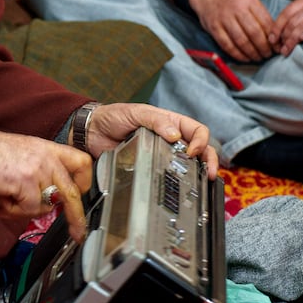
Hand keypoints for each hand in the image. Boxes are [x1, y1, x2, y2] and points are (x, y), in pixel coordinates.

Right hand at [0, 120, 92, 242]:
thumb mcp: (23, 153)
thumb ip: (40, 171)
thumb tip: (49, 198)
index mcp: (48, 148)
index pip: (82, 162)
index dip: (84, 182)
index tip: (80, 196)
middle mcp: (47, 158)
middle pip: (73, 192)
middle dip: (76, 218)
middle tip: (77, 234)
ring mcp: (38, 170)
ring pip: (46, 206)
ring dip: (26, 210)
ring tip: (7, 200)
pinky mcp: (25, 183)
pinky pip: (29, 210)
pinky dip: (13, 211)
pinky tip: (1, 201)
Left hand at [84, 102, 218, 176]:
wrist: (91, 132)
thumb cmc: (113, 117)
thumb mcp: (136, 113)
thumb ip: (155, 121)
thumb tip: (175, 135)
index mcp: (171, 123)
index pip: (197, 130)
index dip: (200, 141)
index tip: (192, 152)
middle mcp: (171, 139)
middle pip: (200, 149)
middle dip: (210, 160)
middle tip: (211, 173)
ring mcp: (162, 155)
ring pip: (189, 165)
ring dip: (199, 173)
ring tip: (204, 182)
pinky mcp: (151, 168)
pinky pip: (169, 175)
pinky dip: (179, 182)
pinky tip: (182, 188)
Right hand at [187, 0, 274, 61]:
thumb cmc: (234, 1)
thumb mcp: (250, 1)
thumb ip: (261, 16)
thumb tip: (275, 37)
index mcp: (249, 1)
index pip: (266, 23)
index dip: (273, 38)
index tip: (277, 47)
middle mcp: (237, 9)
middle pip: (254, 33)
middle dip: (264, 47)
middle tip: (268, 55)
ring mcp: (224, 19)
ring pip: (241, 41)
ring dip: (252, 53)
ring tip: (258, 58)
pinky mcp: (214, 28)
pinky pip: (228, 45)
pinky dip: (238, 55)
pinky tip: (245, 58)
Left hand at [269, 0, 302, 54]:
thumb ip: (300, 19)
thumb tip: (280, 36)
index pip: (286, 13)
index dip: (276, 28)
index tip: (271, 40)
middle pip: (292, 21)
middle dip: (283, 37)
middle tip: (279, 50)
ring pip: (301, 25)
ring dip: (291, 40)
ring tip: (287, 51)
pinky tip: (301, 42)